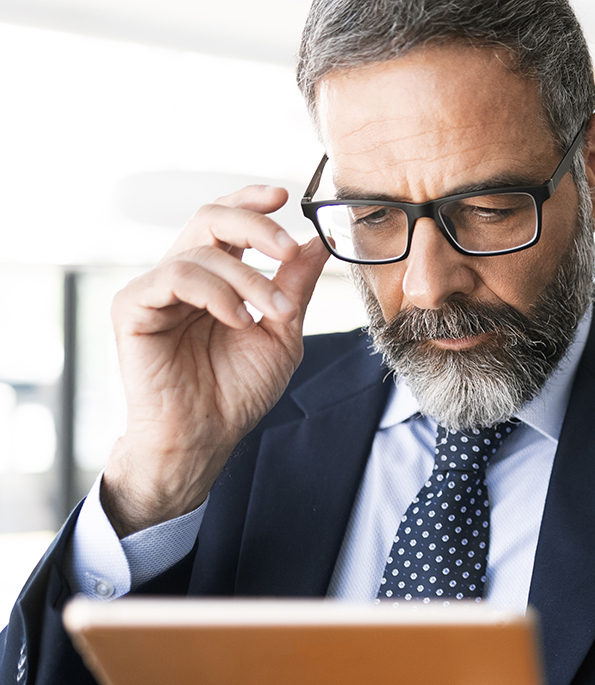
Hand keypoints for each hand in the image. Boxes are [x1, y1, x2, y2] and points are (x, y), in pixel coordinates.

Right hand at [102, 185, 328, 534]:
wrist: (205, 436)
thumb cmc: (237, 390)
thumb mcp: (282, 332)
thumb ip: (295, 286)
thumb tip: (320, 241)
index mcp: (215, 275)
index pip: (228, 220)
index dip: (252, 200)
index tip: (286, 196)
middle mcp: (182, 274)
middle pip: (211, 217)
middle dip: (256, 227)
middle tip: (287, 251)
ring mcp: (153, 288)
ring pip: (201, 251)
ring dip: (249, 279)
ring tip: (272, 314)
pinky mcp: (132, 307)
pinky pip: (173, 276)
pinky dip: (215, 293)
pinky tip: (237, 320)